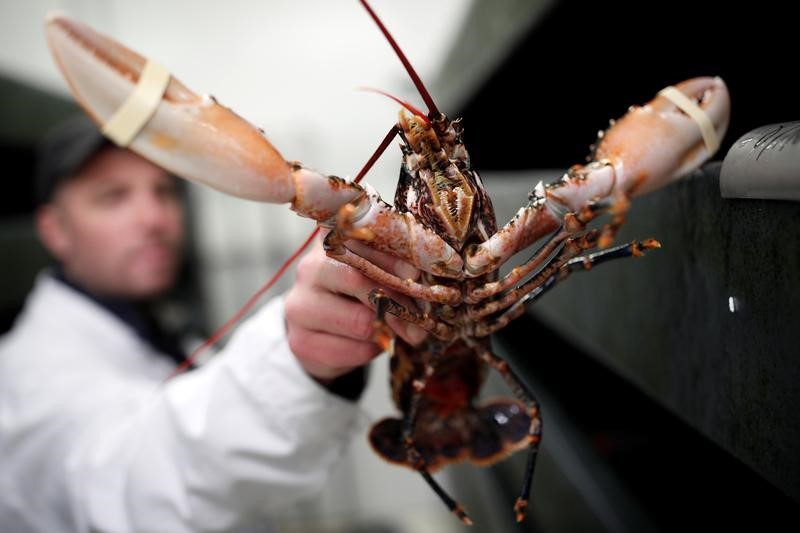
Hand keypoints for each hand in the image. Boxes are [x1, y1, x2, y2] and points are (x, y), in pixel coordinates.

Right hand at [284, 235, 426, 381]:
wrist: (320, 331)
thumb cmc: (355, 294)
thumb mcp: (372, 273)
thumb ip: (392, 270)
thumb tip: (418, 279)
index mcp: (330, 243)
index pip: (363, 244)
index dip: (393, 260)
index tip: (417, 275)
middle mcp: (308, 269)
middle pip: (357, 280)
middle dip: (395, 303)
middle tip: (419, 322)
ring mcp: (299, 306)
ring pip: (358, 322)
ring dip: (385, 332)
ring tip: (394, 334)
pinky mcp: (301, 341)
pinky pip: (350, 351)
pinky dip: (370, 351)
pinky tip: (371, 344)